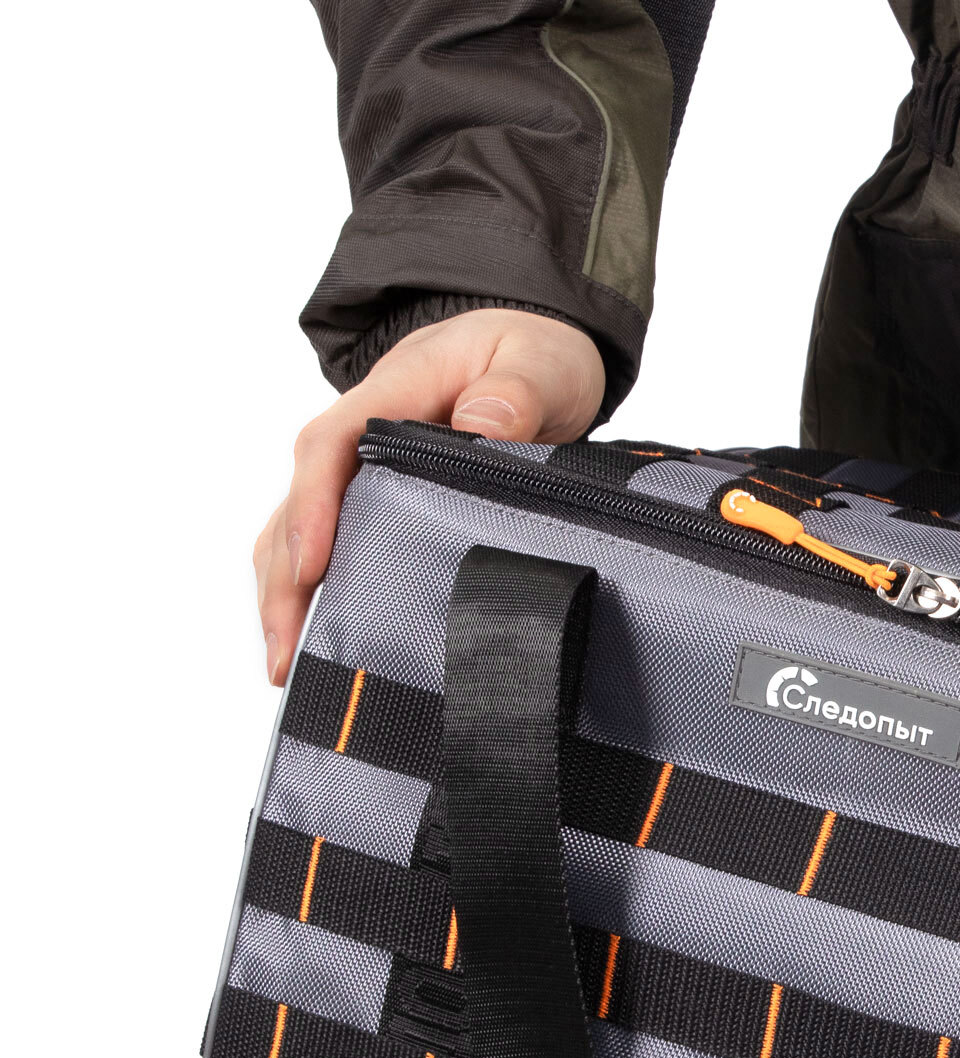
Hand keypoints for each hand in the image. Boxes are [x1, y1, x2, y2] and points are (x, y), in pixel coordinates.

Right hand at [253, 308, 604, 683]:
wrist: (532, 348)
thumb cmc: (532, 353)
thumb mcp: (539, 361)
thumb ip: (515, 390)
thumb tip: (482, 423)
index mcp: (394, 391)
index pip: (332, 445)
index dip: (313, 505)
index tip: (312, 566)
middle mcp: (363, 429)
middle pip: (301, 499)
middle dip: (284, 577)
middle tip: (282, 651)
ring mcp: (366, 467)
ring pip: (300, 526)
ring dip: (286, 592)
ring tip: (283, 667)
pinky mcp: (380, 496)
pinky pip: (334, 541)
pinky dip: (317, 588)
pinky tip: (318, 640)